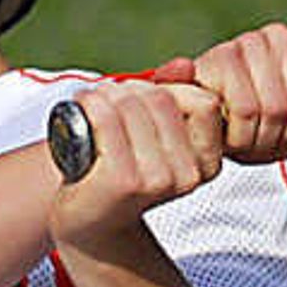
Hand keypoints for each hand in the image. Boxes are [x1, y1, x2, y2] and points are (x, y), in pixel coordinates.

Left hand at [48, 73, 229, 243]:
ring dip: (105, 95)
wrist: (89, 222)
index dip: (169, 89)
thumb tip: (184, 65)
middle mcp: (188, 175)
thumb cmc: (121, 172)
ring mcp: (157, 179)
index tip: (141, 100)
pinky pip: (106, 117)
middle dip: (130, 89)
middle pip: (162, 98)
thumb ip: (173, 97)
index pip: (202, 102)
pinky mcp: (123, 180)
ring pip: (133, 104)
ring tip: (92, 106)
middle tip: (106, 99)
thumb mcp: (154, 133)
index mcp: (206, 163)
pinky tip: (80, 112)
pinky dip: (87, 105)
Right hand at [165, 22, 286, 164]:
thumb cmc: (254, 132)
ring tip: (243, 136)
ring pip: (272, 109)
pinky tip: (225, 131)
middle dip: (286, 135)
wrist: (196, 129)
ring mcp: (245, 45)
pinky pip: (244, 112)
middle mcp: (277, 36)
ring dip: (258, 139)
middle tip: (265, 138)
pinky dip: (237, 136)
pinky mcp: (216, 60)